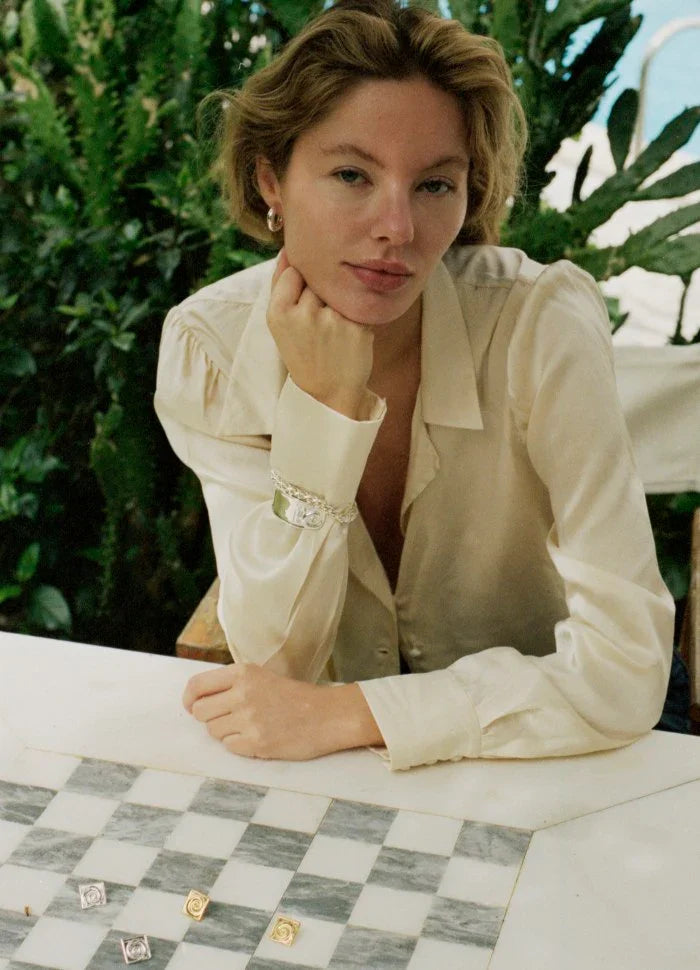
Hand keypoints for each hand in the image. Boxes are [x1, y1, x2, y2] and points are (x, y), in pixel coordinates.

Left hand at [182, 663, 383, 759]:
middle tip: (229, 719)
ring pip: (213, 732)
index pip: (196, 685)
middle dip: (209, 719)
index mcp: (243, 673)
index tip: (192, 707)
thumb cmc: (295, 697)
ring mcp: (249, 719)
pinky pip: (230, 747)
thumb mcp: (262, 677)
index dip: (189, 699)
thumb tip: (197, 701)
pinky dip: (240, 746)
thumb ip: (232, 685)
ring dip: (226, 732)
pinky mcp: (257, 742)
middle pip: (200, 712)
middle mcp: (243, 693)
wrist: (328, 715)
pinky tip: (259, 738)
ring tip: (250, 727)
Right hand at [268, 249, 374, 419]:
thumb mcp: (281, 322)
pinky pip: (358, 305)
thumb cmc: (304, 352)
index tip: (302, 305)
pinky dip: (355, 318)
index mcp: (278, 312)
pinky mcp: (356, 326)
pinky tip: (347, 338)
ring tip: (332, 332)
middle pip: (318, 279)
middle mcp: (304, 314)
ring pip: (338, 290)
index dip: (301, 285)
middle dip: (320, 295)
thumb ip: (281, 284)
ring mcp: (332, 319)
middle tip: (318, 326)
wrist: (329, 393)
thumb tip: (289, 247)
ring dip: (338, 304)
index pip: (294, 270)